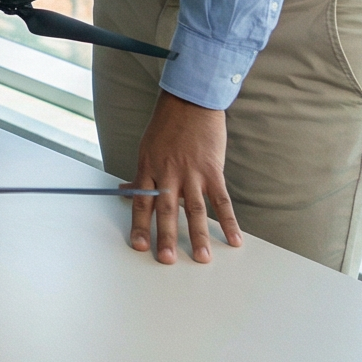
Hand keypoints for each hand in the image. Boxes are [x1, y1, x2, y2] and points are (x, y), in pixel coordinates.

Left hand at [128, 91, 242, 264]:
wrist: (190, 102)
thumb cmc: (167, 126)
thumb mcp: (146, 148)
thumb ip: (141, 174)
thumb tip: (126, 192)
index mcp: (149, 168)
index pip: (142, 202)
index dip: (140, 225)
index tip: (139, 245)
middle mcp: (169, 172)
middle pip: (167, 209)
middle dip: (166, 236)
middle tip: (167, 259)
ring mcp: (192, 172)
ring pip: (195, 208)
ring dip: (199, 235)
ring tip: (202, 257)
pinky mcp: (212, 169)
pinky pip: (222, 199)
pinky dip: (229, 220)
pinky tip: (234, 239)